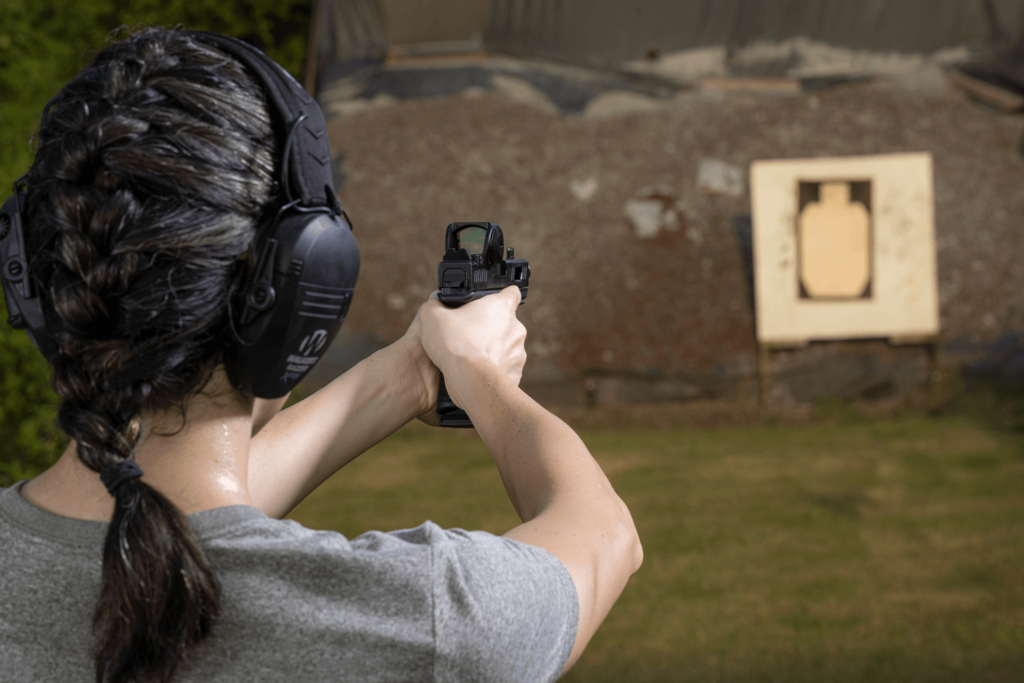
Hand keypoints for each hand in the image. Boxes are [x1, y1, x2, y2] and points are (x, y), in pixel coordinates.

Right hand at [416, 286, 526, 416]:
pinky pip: (505, 368)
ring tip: (473, 356)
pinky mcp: (516, 373)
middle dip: (490, 328)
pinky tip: (478, 372)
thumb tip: (435, 305)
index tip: (490, 303)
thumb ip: (435, 305)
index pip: (511, 292)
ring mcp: (518, 352)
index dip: (501, 296)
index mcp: (502, 307)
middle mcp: (516, 328)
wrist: (467, 379)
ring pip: (506, 347)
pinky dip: (494, 369)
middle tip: (470, 334)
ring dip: (493, 350)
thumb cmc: (454, 344)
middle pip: (505, 323)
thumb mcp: (432, 316)